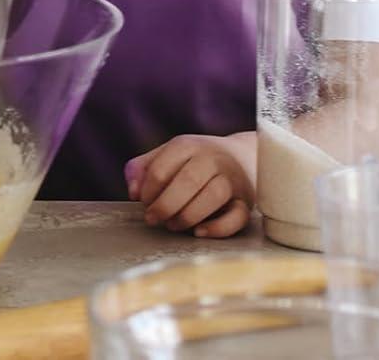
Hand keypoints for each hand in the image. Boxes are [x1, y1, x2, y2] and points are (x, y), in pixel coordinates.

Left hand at [124, 133, 255, 237]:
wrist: (242, 157)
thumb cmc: (194, 160)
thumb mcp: (167, 154)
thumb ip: (143, 167)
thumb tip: (133, 192)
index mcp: (187, 145)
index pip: (162, 167)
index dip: (148, 190)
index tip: (143, 203)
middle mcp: (212, 159)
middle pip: (187, 181)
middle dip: (165, 205)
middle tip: (152, 219)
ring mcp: (232, 180)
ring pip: (213, 197)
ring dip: (187, 216)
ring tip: (172, 225)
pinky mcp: (245, 201)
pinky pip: (237, 217)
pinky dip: (218, 228)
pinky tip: (198, 233)